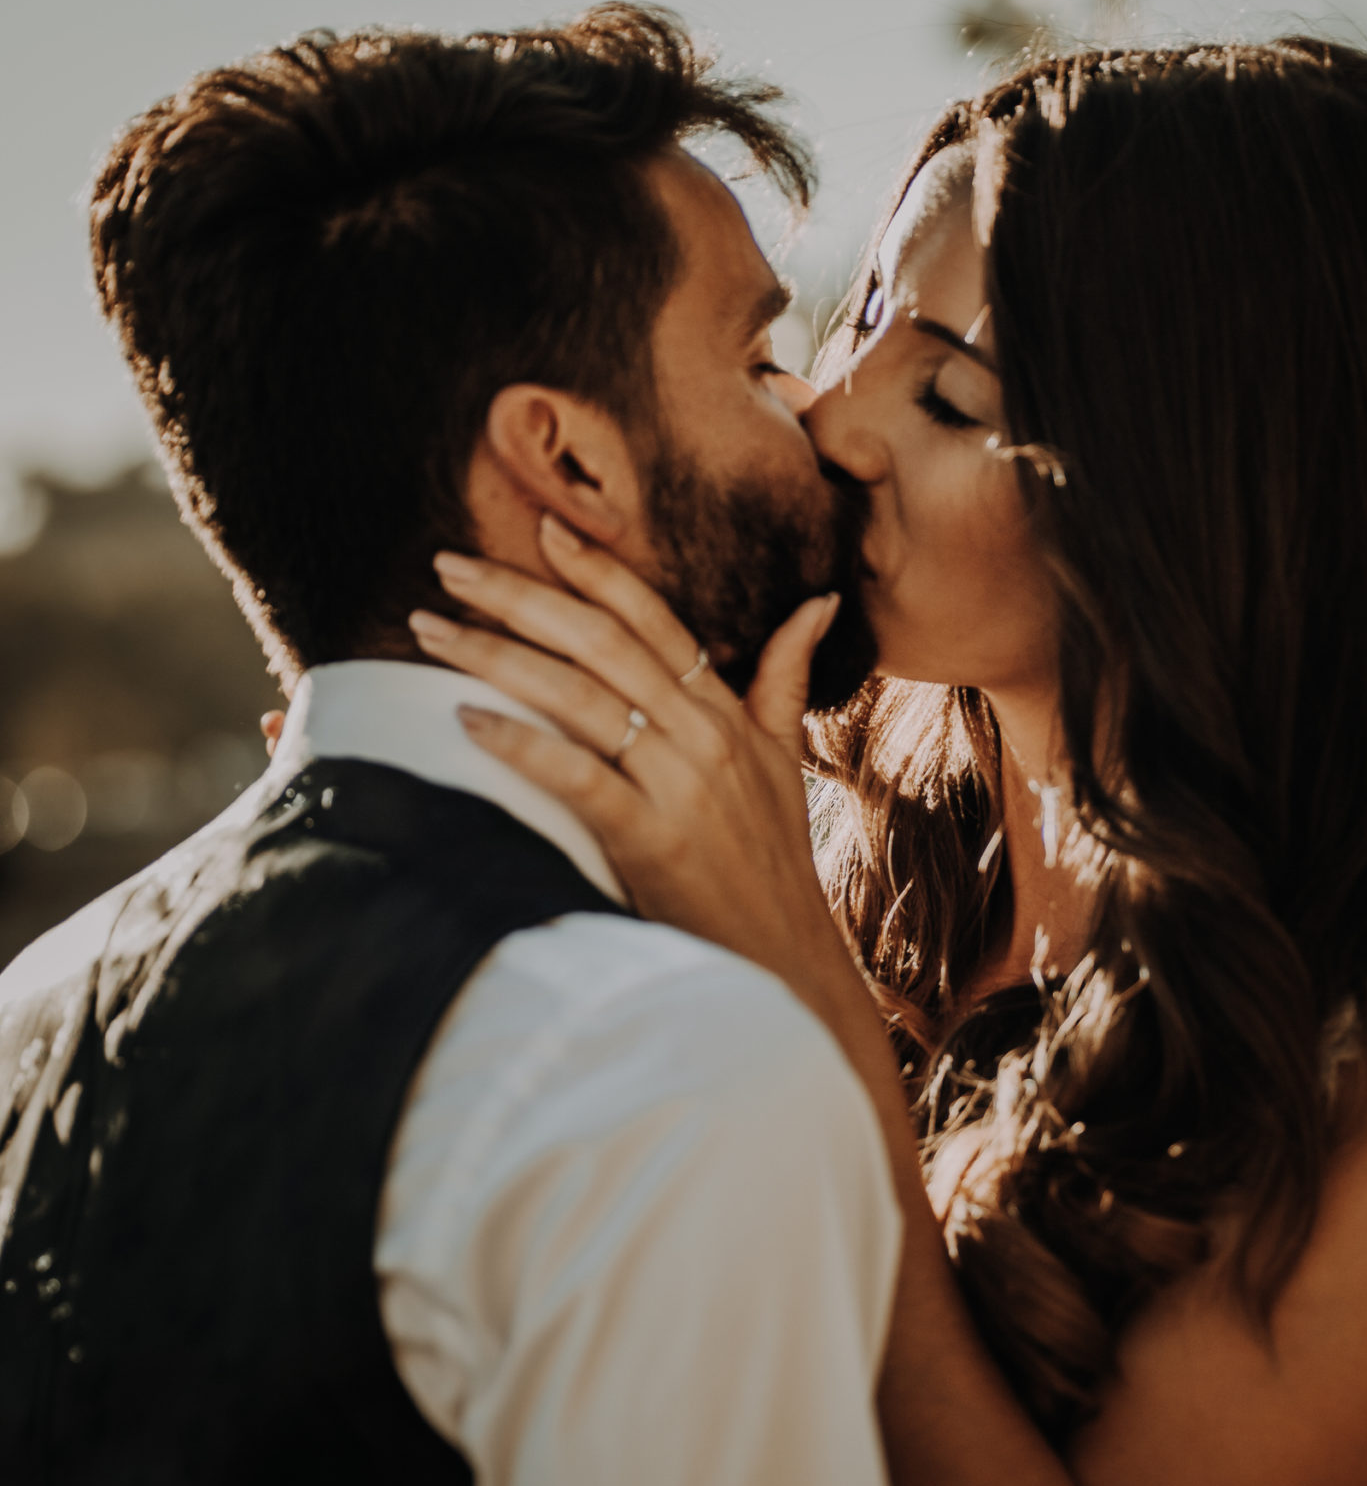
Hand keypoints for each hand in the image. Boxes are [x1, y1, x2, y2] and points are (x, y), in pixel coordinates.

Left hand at [407, 519, 858, 1024]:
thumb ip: (785, 675)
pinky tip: (465, 720)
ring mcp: (679, 786)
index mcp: (726, 712)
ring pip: (579, 697)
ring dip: (495, 656)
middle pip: (601, 642)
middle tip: (449, 565)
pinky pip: (577, 776)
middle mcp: (703, 736)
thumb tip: (818, 602)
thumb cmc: (772, 859)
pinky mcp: (652, 839)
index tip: (541, 528)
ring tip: (430, 631)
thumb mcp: (785, 757)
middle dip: (518, 595)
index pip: (655, 619)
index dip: (597, 570)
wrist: (785, 957)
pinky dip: (519, 744)